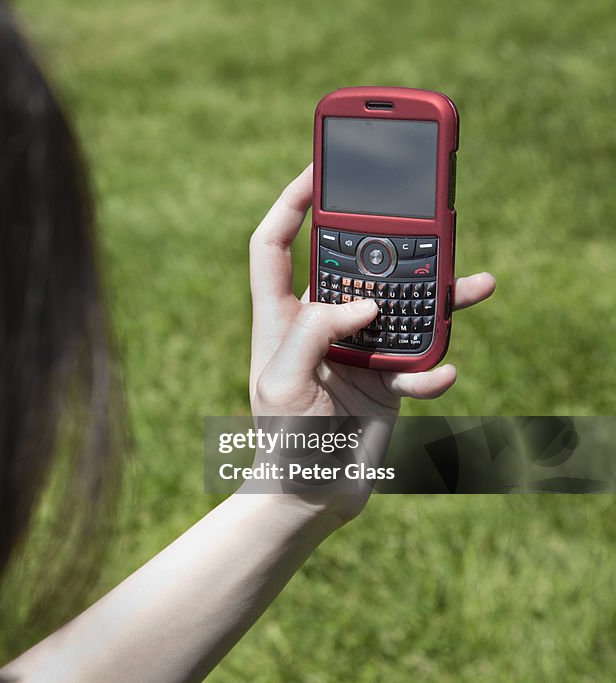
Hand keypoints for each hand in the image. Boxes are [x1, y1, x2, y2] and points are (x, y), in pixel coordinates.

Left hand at [247, 165, 495, 519]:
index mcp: (280, 317)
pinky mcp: (386, 375)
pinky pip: (420, 355)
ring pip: (401, 304)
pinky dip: (433, 365)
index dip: (291, 205)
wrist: (312, 494)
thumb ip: (311, 335)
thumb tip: (363, 303)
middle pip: (354, 264)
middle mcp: (319, 323)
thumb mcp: (282, 384)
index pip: (274, 245)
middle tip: (422, 224)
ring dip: (439, 296)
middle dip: (388, 244)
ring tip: (476, 284)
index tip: (317, 171)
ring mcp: (355, 347)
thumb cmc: (283, 441)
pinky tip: (434, 377)